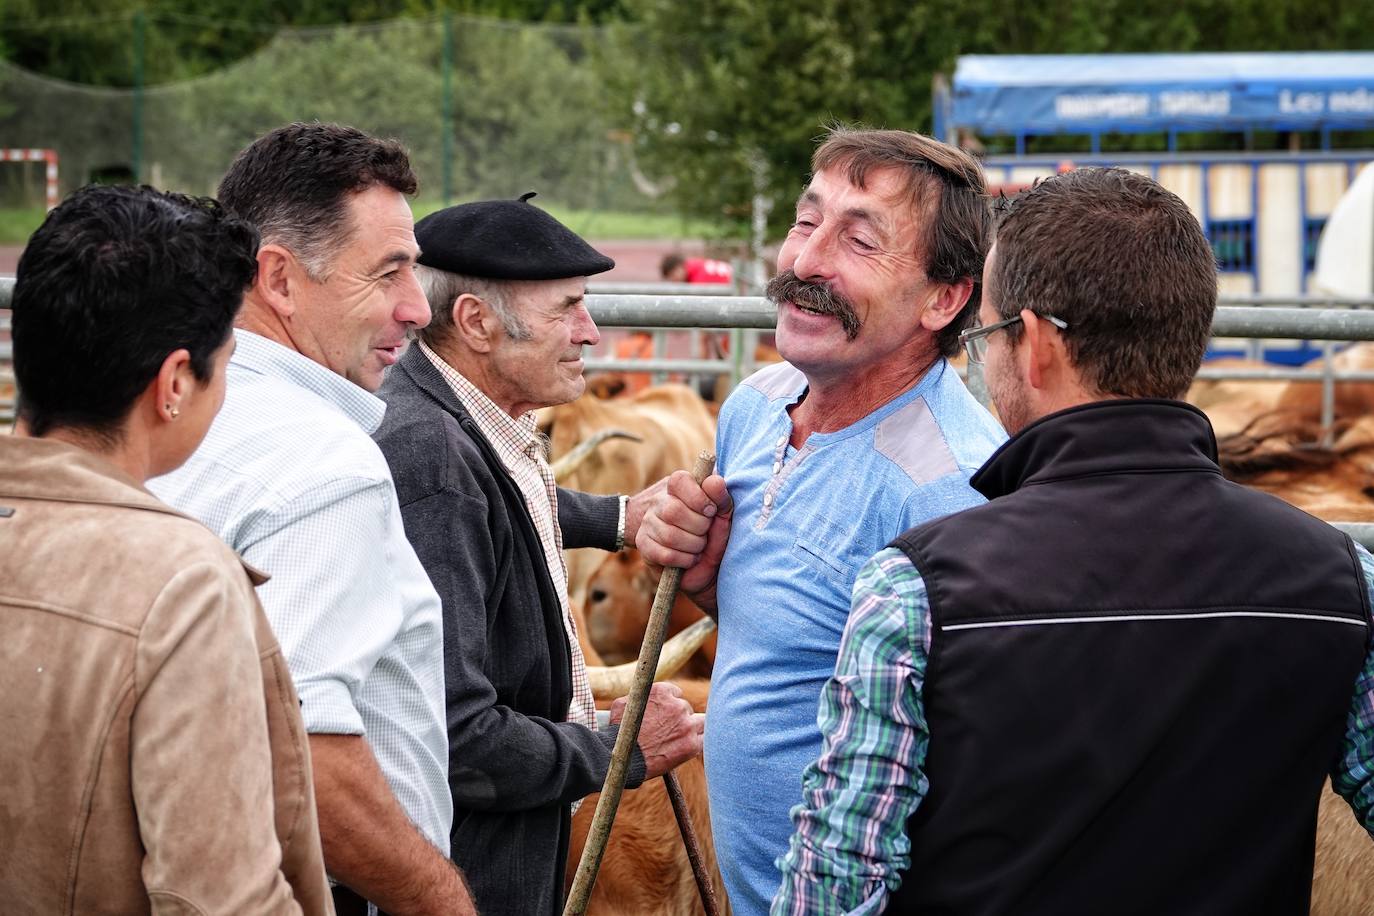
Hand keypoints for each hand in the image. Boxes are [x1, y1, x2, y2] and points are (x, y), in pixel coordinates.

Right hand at [609, 682, 704, 779]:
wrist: (623, 760)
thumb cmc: (618, 734)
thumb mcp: (622, 705)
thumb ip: (638, 697)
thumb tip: (641, 697)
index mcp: (661, 692)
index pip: (676, 693)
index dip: (670, 704)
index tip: (666, 713)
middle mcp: (677, 705)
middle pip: (686, 708)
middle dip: (680, 718)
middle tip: (671, 729)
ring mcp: (686, 725)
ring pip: (700, 722)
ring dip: (692, 728)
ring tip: (683, 738)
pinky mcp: (691, 744)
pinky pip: (702, 740)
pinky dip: (696, 743)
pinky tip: (688, 748)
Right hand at [634, 471, 731, 612]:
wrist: (702, 563)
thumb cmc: (713, 532)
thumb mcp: (723, 514)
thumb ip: (722, 499)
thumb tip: (714, 482)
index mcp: (679, 488)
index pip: (679, 480)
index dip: (698, 497)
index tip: (711, 510)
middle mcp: (659, 502)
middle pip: (674, 511)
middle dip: (699, 526)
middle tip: (706, 531)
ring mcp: (649, 523)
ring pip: (670, 535)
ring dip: (694, 545)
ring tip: (700, 545)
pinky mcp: (644, 545)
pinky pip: (666, 555)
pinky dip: (685, 560)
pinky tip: (691, 557)